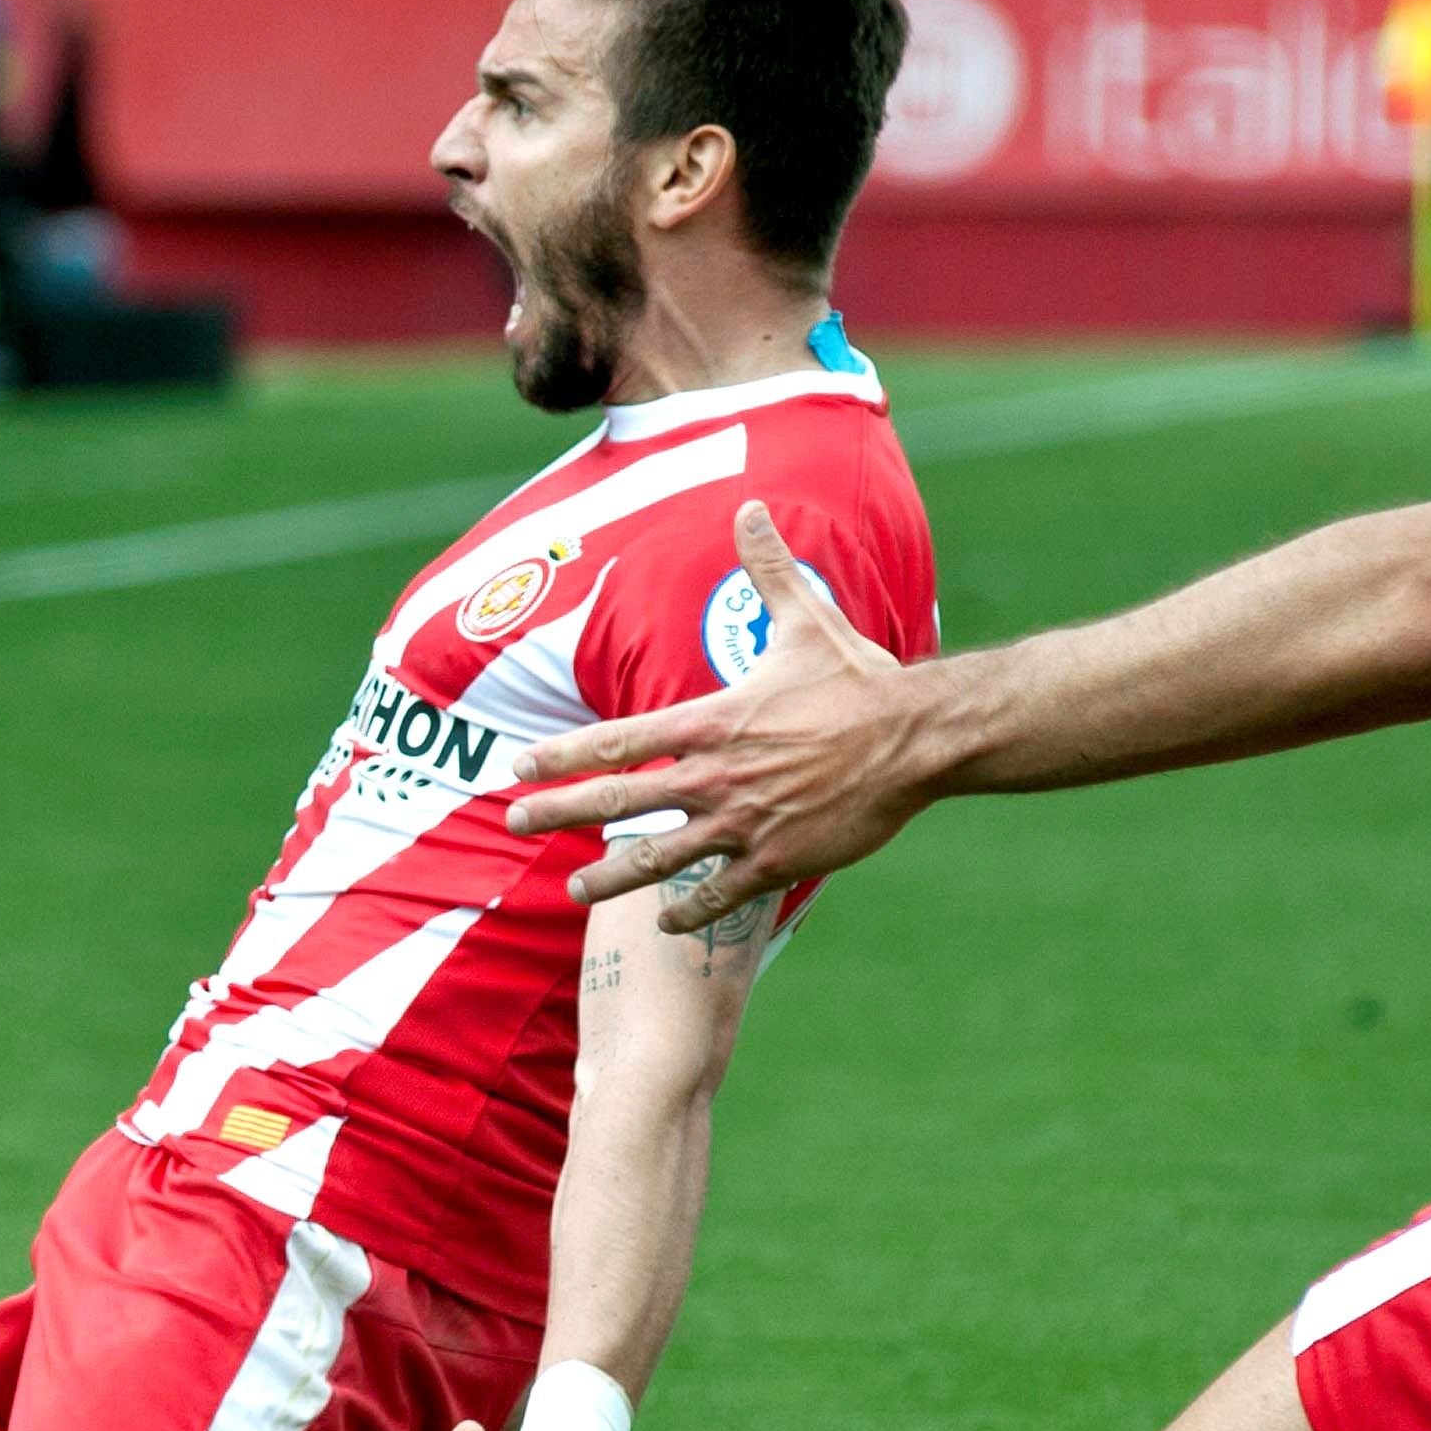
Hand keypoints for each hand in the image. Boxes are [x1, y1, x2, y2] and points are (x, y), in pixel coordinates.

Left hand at [506, 500, 926, 931]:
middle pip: (619, 801)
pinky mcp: (777, 861)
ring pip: (659, 860)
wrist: (916, 738)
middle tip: (514, 821)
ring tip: (577, 892)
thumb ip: (767, 568)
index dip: (563, 754)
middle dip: (560, 811)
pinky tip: (665, 924)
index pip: (619, 739)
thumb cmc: (858, 679)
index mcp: (713, 721)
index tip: (520, 766)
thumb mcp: (807, 618)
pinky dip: (689, 912)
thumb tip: (750, 506)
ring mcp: (744, 824)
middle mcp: (717, 776)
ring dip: (611, 878)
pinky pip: (719, 896)